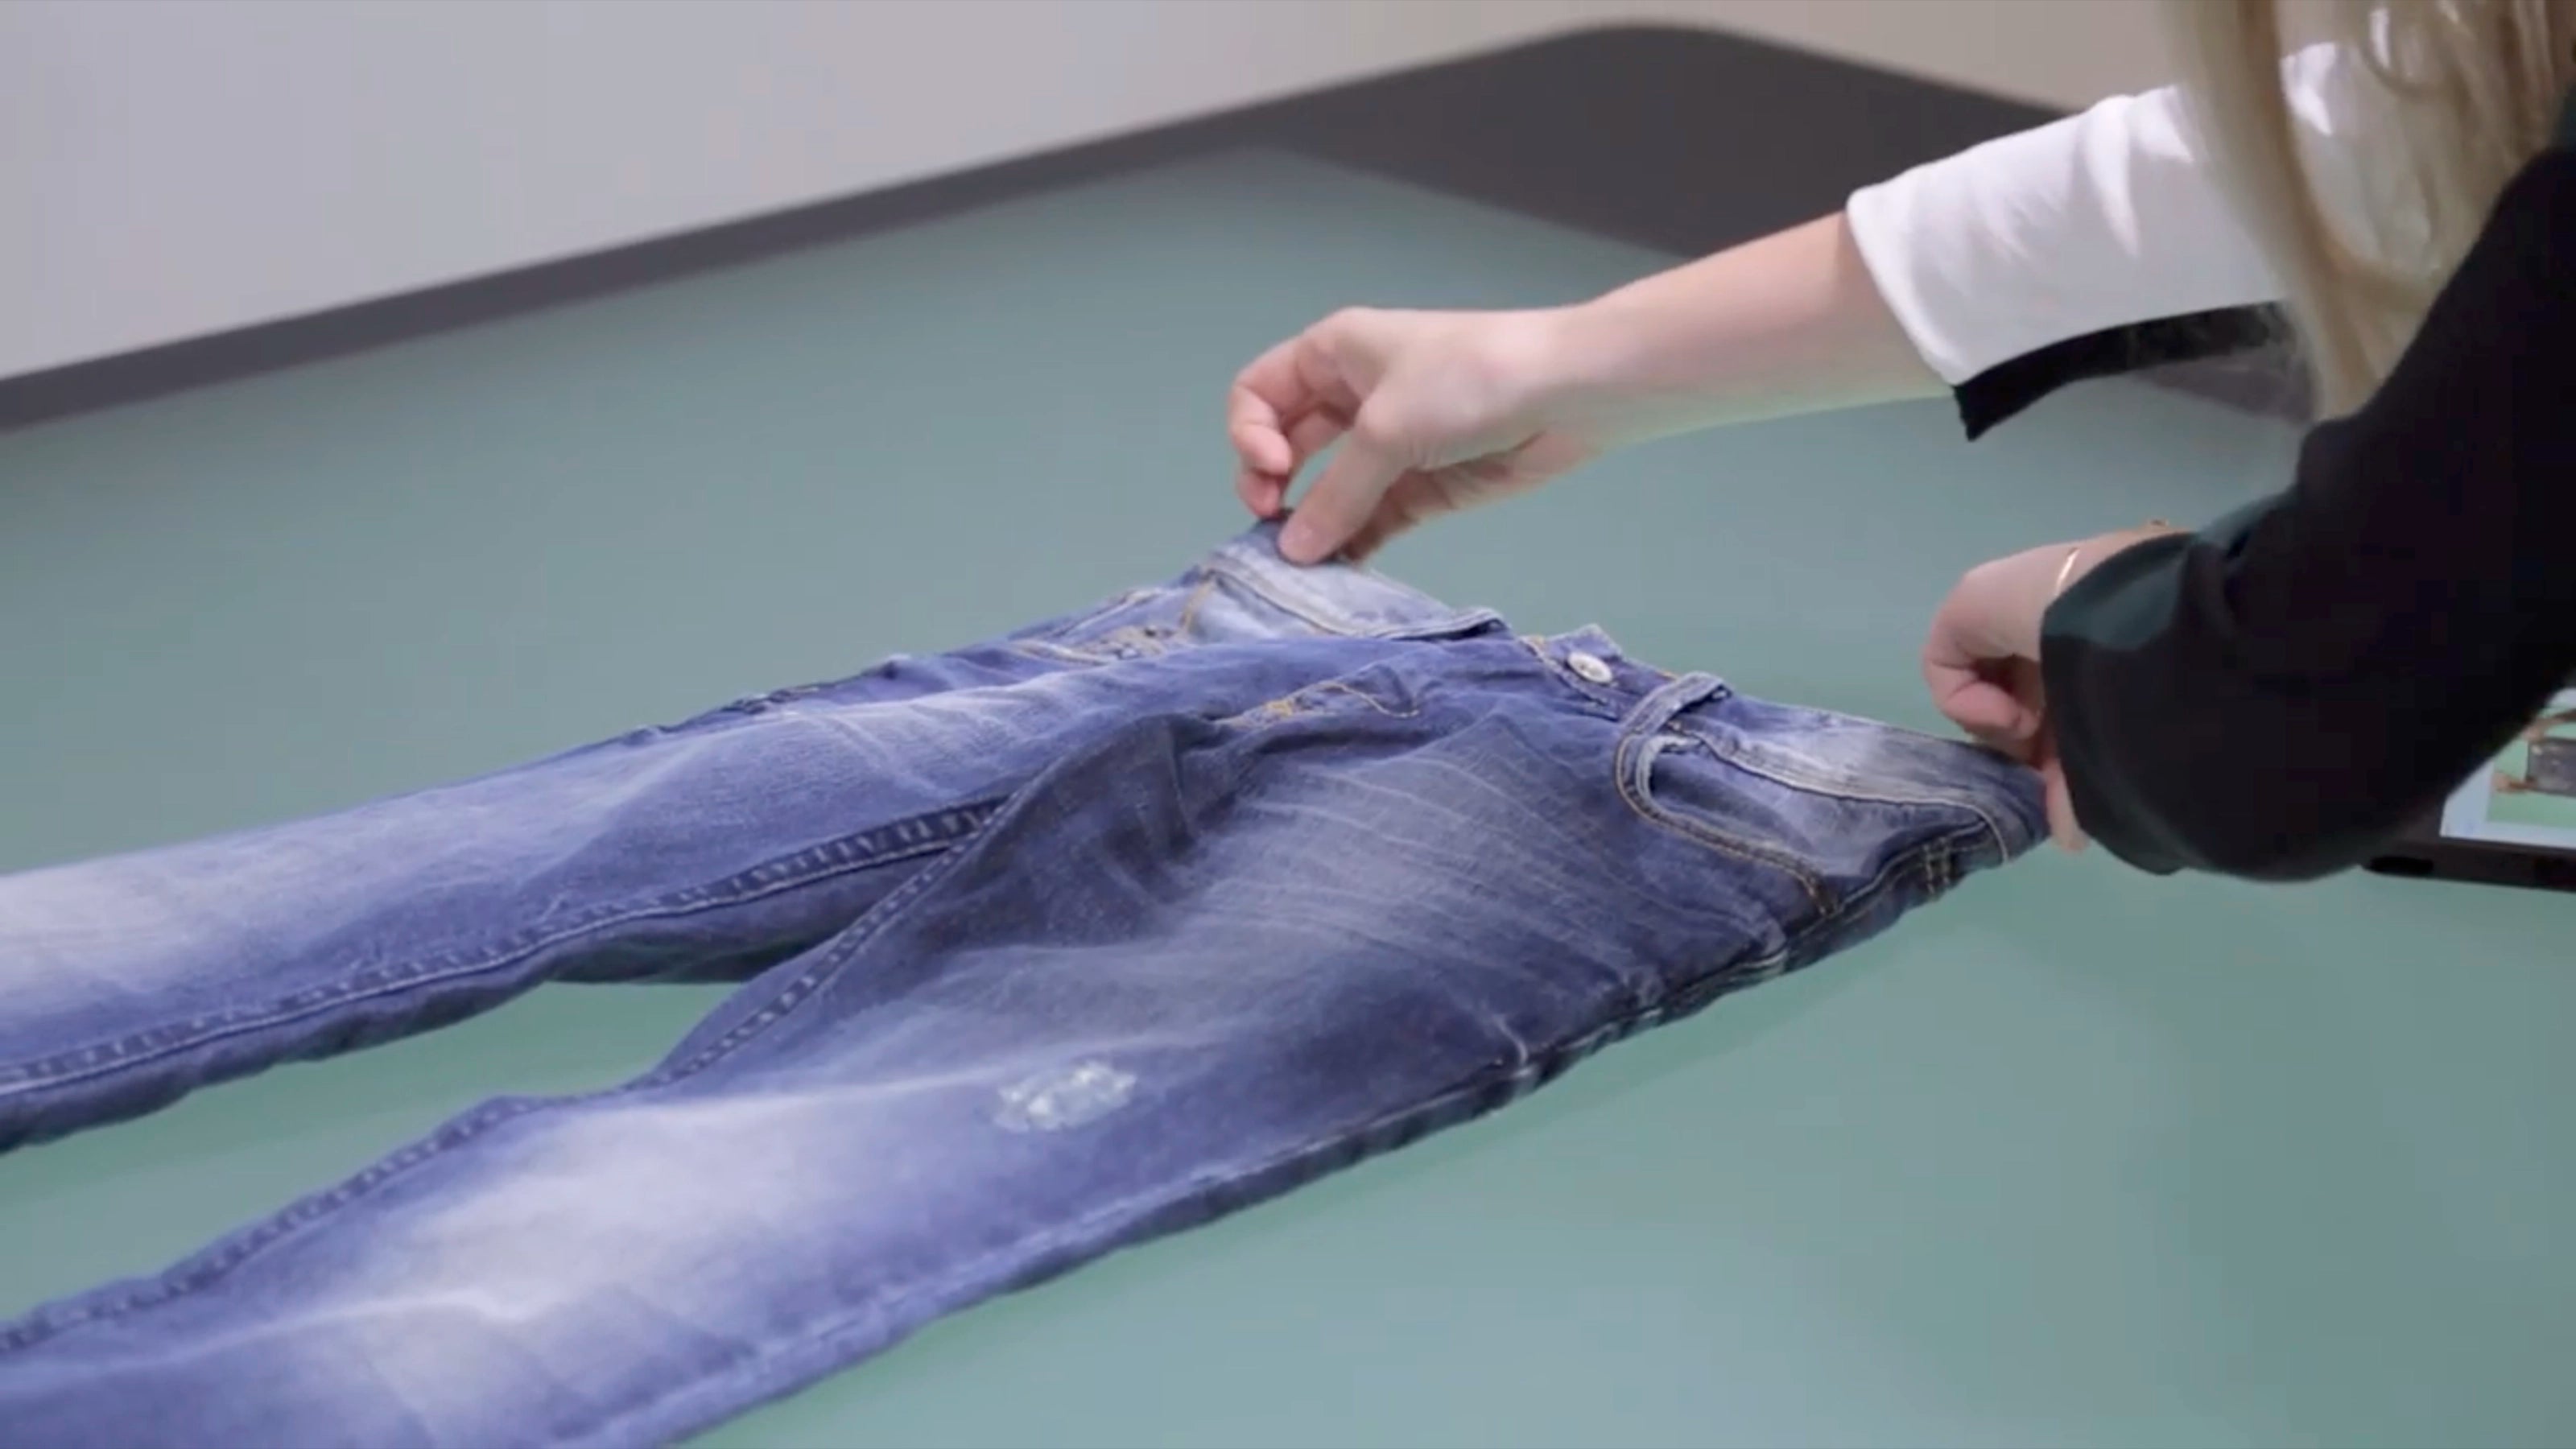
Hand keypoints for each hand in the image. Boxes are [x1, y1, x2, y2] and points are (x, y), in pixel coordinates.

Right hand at [1225, 307, 1610, 563]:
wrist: (1571, 393)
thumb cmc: (1469, 381)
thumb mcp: (1388, 430)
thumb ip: (1336, 494)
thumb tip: (1292, 551)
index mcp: (1334, 354)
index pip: (1258, 393)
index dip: (1250, 434)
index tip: (1276, 471)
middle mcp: (1353, 397)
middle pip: (1284, 446)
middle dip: (1271, 486)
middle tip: (1274, 524)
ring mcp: (1388, 446)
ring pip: (1328, 491)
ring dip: (1314, 525)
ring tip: (1305, 564)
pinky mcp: (1422, 487)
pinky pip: (1371, 520)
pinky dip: (1353, 544)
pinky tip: (1343, 571)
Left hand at [1921, 525, 2178, 851]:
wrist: (2135, 622)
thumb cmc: (2147, 676)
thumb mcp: (2114, 736)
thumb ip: (2085, 782)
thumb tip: (2070, 841)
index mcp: (2096, 639)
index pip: (2055, 702)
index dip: (2050, 753)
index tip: (2061, 791)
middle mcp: (2047, 619)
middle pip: (2016, 698)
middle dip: (2023, 749)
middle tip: (2036, 781)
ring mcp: (2004, 609)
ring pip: (1982, 689)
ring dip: (2002, 728)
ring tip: (2032, 739)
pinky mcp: (1964, 605)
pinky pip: (1947, 667)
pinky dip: (1972, 703)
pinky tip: (2015, 715)